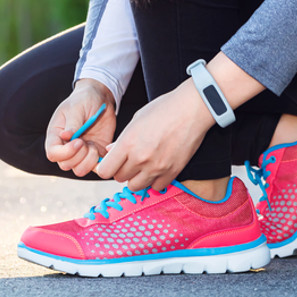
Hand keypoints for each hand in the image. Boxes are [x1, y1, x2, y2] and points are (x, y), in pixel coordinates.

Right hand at [45, 79, 116, 176]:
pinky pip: (95, 167)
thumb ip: (72, 123)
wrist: (99, 99)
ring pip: (79, 170)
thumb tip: (65, 136)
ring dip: (88, 161)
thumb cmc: (83, 100)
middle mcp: (66, 147)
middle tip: (87, 142)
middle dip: (78, 156)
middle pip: (66, 165)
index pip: (53, 154)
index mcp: (56, 135)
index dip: (65, 153)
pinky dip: (100, 162)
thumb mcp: (76, 108)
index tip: (79, 141)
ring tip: (94, 147)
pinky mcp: (94, 155)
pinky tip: (103, 148)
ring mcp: (80, 153)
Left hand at [95, 79, 214, 191]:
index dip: (106, 167)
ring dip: (137, 178)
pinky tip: (158, 168)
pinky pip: (156, 187)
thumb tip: (111, 152)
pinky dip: (155, 180)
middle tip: (130, 160)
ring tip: (144, 165)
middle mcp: (140, 158)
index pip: (105, 170)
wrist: (192, 109)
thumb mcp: (137, 119)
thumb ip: (122, 139)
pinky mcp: (172, 172)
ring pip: (136, 186)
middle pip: (119, 178)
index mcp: (127, 143)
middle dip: (122, 170)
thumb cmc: (164, 109)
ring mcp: (157, 167)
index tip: (112, 162)